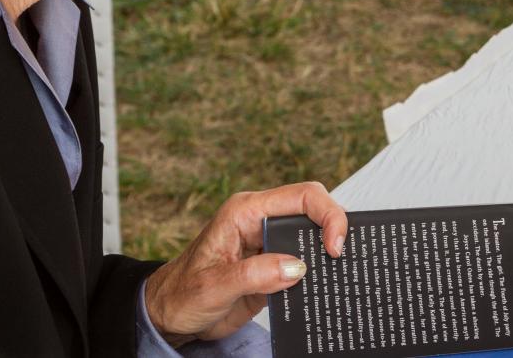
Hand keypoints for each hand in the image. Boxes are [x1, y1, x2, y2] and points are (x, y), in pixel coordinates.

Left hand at [142, 181, 347, 345]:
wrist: (170, 315)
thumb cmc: (181, 294)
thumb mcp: (214, 286)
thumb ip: (254, 275)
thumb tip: (297, 267)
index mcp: (245, 211)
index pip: (300, 197)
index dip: (327, 215)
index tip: (334, 247)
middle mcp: (260, 221)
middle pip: (313, 210)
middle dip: (335, 230)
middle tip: (341, 260)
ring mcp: (269, 244)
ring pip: (312, 235)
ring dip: (328, 250)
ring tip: (341, 273)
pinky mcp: (274, 267)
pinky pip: (306, 261)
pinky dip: (320, 271)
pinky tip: (327, 285)